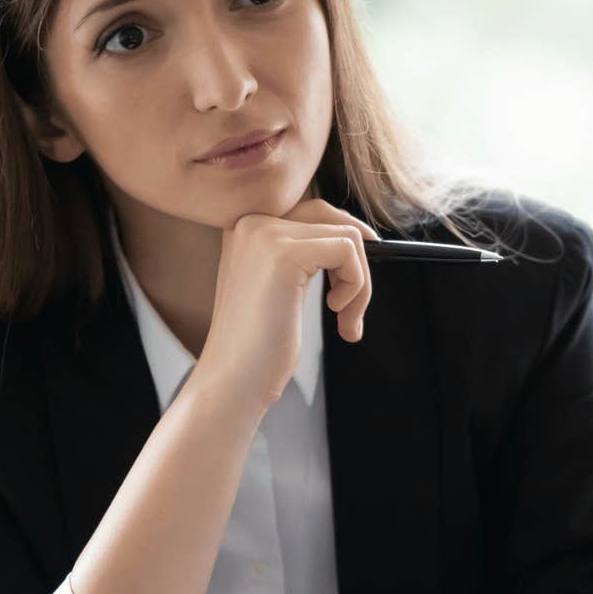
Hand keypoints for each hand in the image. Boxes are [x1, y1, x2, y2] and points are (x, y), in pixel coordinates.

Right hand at [192, 198, 377, 414]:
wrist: (231, 381)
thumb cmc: (258, 346)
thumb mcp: (279, 287)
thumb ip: (303, 255)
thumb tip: (361, 235)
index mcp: (247, 228)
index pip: (314, 212)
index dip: (344, 242)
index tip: (355, 278)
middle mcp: (251, 222)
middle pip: (332, 217)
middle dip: (356, 262)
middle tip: (353, 305)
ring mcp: (266, 235)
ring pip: (347, 235)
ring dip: (360, 284)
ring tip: (345, 320)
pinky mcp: (284, 255)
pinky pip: (348, 250)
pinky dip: (357, 285)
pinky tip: (336, 313)